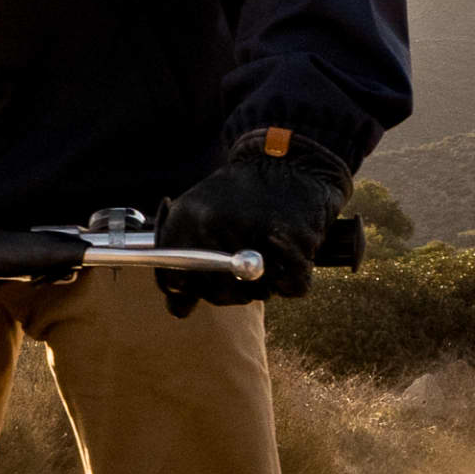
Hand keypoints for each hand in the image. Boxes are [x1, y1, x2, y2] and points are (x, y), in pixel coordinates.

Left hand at [156, 131, 352, 318]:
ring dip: (260, 286)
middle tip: (234, 270)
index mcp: (191, 218)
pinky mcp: (299, 242)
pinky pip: (291, 287)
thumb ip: (180, 261)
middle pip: (217, 294)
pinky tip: (285, 259)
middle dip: (225, 291)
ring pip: (255, 294)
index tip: (191, 287)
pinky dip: (290, 280)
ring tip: (262, 253)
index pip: (174, 280)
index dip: (184, 290)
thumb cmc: (238, 196)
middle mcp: (222, 225)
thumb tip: (179, 311)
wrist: (288, 162)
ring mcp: (261, 234)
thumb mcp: (196, 214)